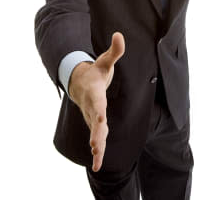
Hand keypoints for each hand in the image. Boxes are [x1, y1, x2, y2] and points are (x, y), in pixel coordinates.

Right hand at [68, 32, 124, 171]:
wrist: (79, 83)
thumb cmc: (95, 72)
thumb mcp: (104, 61)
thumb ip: (114, 50)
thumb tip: (120, 34)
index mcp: (95, 92)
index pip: (98, 101)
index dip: (98, 109)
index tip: (100, 118)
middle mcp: (91, 106)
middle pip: (94, 120)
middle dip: (96, 132)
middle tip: (96, 144)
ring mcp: (91, 116)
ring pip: (95, 133)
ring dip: (97, 146)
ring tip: (97, 160)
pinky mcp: (94, 124)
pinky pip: (97, 139)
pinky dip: (97, 151)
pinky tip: (98, 165)